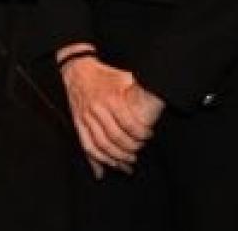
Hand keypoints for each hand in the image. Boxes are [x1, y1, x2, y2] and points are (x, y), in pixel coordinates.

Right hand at [59, 56, 156, 175]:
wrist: (76, 69)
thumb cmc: (104, 75)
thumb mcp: (124, 77)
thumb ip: (139, 89)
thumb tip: (160, 95)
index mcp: (111, 98)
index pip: (129, 125)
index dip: (141, 135)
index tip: (149, 136)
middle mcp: (97, 109)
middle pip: (115, 138)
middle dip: (130, 149)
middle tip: (139, 150)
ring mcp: (86, 117)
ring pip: (101, 145)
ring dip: (115, 158)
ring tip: (128, 162)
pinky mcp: (78, 122)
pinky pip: (86, 144)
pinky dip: (96, 159)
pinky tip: (105, 168)